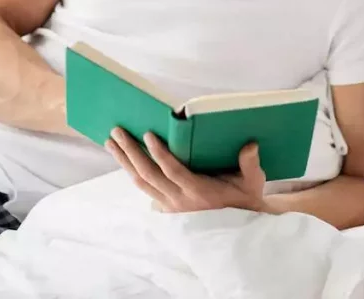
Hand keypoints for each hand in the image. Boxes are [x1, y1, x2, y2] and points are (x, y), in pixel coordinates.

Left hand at [106, 127, 270, 213]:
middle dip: (131, 152)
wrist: (237, 231)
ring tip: (111, 141)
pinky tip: (122, 158)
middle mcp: (180, 200)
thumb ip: (250, 164)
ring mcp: (170, 205)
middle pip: (149, 175)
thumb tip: (250, 144)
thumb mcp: (252, 183)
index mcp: (199, 192)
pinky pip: (144, 189)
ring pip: (141, 182)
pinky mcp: (165, 208)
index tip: (148, 135)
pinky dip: (131, 172)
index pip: (174, 171)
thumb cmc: (244, 201)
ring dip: (124, 161)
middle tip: (117, 131)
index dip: (160, 154)